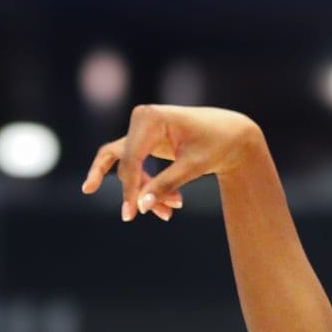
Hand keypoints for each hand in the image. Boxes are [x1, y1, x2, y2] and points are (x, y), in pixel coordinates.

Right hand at [82, 103, 262, 220]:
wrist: (228, 134)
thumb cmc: (215, 144)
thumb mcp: (193, 166)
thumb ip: (165, 184)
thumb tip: (141, 206)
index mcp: (151, 117)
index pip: (132, 158)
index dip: (130, 188)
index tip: (132, 214)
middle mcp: (141, 118)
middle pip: (128, 164)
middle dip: (144, 191)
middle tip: (169, 214)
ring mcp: (139, 128)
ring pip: (127, 166)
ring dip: (140, 190)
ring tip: (169, 211)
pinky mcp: (142, 139)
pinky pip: (129, 163)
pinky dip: (134, 183)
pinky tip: (102, 193)